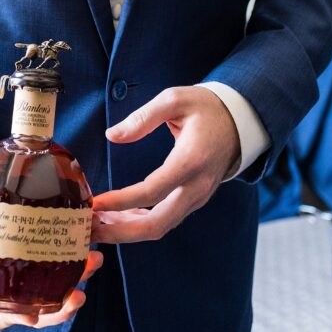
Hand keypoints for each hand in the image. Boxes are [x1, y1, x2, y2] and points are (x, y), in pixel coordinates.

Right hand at [0, 251, 103, 331]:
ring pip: (51, 292)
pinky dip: (74, 261)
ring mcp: (20, 273)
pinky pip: (57, 266)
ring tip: (93, 261)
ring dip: (75, 282)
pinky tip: (88, 247)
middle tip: (79, 295)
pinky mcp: (34, 254)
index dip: (16, 319)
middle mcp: (0, 287)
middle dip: (59, 308)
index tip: (33, 315)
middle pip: (32, 311)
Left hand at [91, 86, 240, 243]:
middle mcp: (197, 186)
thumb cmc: (205, 107)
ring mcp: (199, 197)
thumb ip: (143, 117)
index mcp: (191, 160)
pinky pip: (168, 219)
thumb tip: (112, 135)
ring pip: (162, 226)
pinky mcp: (196, 199)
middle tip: (91, 229)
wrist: (239, 121)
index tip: (95, 203)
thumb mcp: (175, 99)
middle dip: (121, 232)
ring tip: (98, 224)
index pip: (152, 191)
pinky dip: (143, 223)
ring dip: (129, 231)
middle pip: (158, 224)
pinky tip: (121, 217)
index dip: (121, 202)